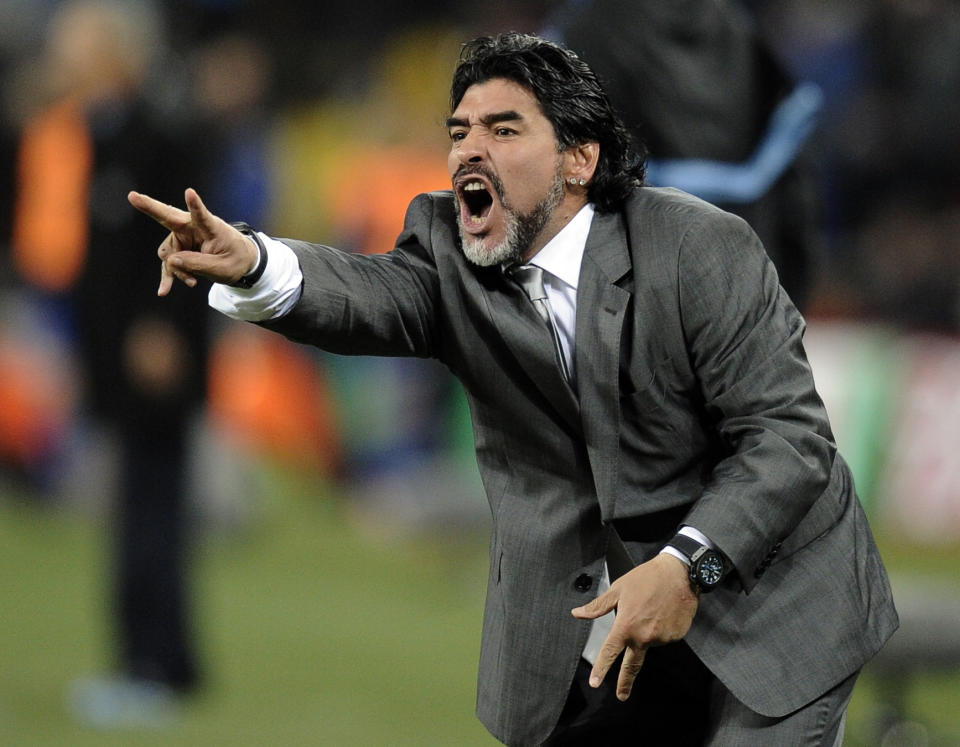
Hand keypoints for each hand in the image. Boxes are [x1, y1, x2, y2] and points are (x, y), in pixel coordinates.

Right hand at [128, 187, 258, 295]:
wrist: (240, 263)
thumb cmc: (236, 260)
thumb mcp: (222, 268)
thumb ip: (198, 264)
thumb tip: (171, 261)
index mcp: (212, 227)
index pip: (201, 215)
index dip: (195, 205)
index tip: (190, 192)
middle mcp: (194, 228)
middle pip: (168, 218)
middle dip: (150, 207)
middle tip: (132, 196)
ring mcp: (184, 238)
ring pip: (169, 253)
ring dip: (177, 269)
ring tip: (192, 281)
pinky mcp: (180, 250)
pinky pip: (169, 263)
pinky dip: (169, 276)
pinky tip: (164, 290)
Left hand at [571, 553, 698, 700]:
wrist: (679, 574)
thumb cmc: (645, 578)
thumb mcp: (618, 589)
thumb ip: (597, 607)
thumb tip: (577, 614)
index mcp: (626, 626)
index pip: (610, 652)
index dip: (601, 668)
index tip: (595, 683)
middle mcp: (643, 637)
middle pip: (632, 665)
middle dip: (625, 682)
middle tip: (621, 696)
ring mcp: (662, 638)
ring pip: (650, 642)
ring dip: (648, 633)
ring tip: (652, 608)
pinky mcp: (676, 637)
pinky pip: (664, 637)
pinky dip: (662, 628)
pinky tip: (664, 612)